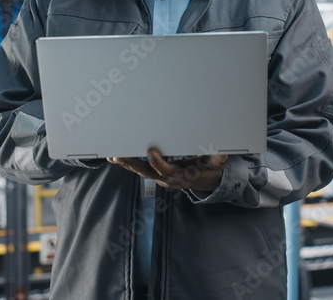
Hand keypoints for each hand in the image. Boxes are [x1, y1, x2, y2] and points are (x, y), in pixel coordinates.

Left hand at [108, 148, 227, 191]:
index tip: (151, 151)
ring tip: (112, 155)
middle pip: (147, 172)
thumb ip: (217, 160)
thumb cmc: (210, 170)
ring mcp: (159, 177)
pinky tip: (115, 157)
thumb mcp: (217, 165)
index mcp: (181, 176)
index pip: (166, 171)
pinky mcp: (155, 174)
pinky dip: (127, 163)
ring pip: (140, 170)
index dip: (158, 162)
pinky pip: (139, 169)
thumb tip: (221, 155)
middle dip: (132, 163)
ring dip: (126, 163)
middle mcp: (167, 178)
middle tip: (119, 155)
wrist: (207, 182)